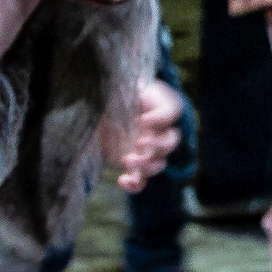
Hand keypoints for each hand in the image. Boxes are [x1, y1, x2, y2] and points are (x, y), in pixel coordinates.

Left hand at [109, 78, 182, 193]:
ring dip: (146, 166)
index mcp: (157, 106)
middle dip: (157, 146)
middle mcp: (157, 130)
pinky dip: (134, 185)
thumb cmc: (113, 95)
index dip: (161, 118)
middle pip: (170, 142)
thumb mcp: (119, 87)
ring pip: (158, 164)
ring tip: (127, 160)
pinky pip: (140, 180)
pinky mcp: (134, 166)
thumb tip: (130, 112)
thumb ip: (124, 92)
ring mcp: (147, 150)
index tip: (143, 119)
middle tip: (140, 144)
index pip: (171, 111)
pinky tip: (122, 180)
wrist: (100, 109)